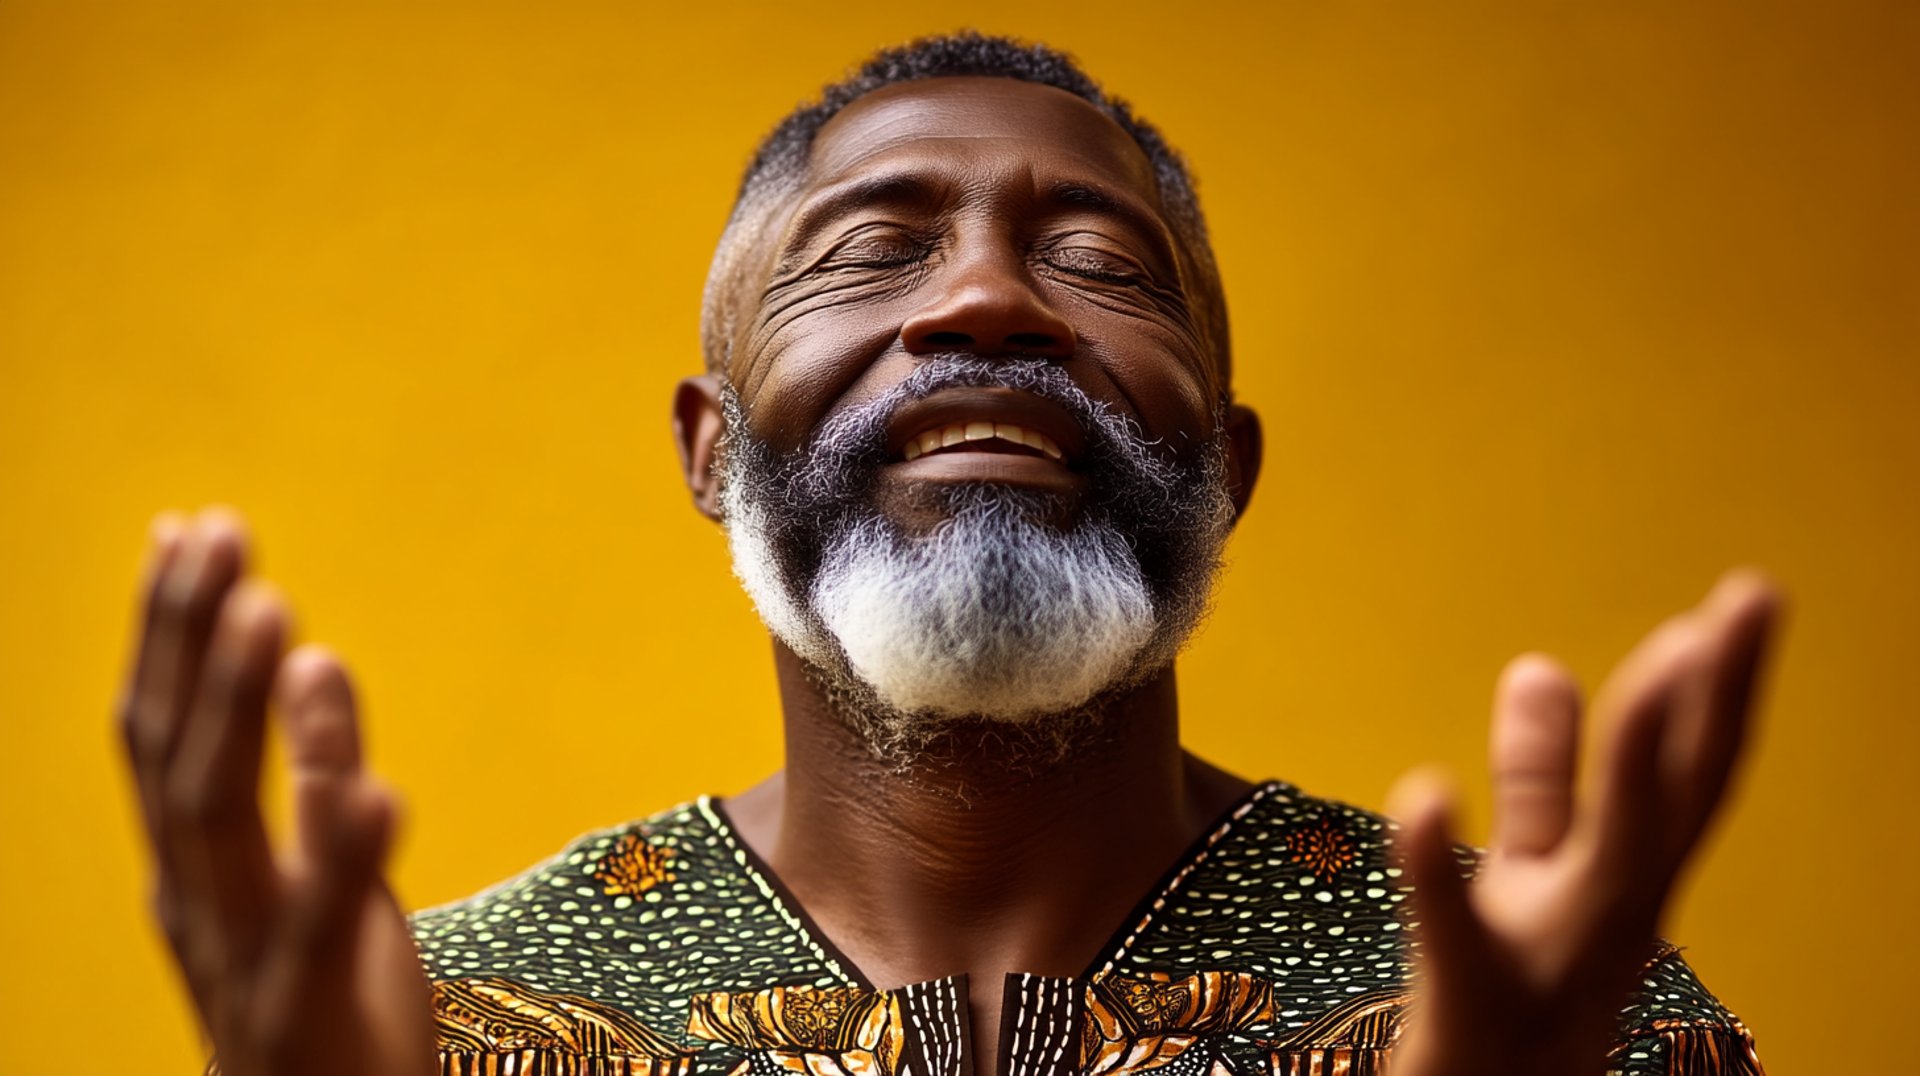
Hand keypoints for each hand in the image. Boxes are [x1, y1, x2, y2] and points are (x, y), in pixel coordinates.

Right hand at [117, 509, 435, 1075]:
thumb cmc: (321, 1005)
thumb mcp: (324, 869)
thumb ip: (314, 768)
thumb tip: (311, 656)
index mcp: (193, 865)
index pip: (161, 729)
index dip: (169, 630)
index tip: (190, 529)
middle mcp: (194, 903)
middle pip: (175, 757)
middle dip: (192, 642)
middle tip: (221, 535)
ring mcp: (237, 961)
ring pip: (219, 826)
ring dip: (241, 713)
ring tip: (278, 615)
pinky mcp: (301, 1013)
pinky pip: (317, 928)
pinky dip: (338, 855)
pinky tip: (374, 787)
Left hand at [1386, 570, 1779, 1075]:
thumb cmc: (1514, 992)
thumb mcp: (1537, 870)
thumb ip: (1541, 775)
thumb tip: (1543, 663)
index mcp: (1628, 876)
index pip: (1685, 770)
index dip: (1720, 686)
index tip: (1742, 598)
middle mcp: (1616, 916)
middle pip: (1679, 801)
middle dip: (1716, 701)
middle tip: (1750, 601)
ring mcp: (1555, 962)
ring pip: (1611, 862)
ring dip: (1628, 769)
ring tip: (1650, 668)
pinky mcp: (1474, 1003)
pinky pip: (1456, 930)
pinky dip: (1439, 864)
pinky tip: (1425, 793)